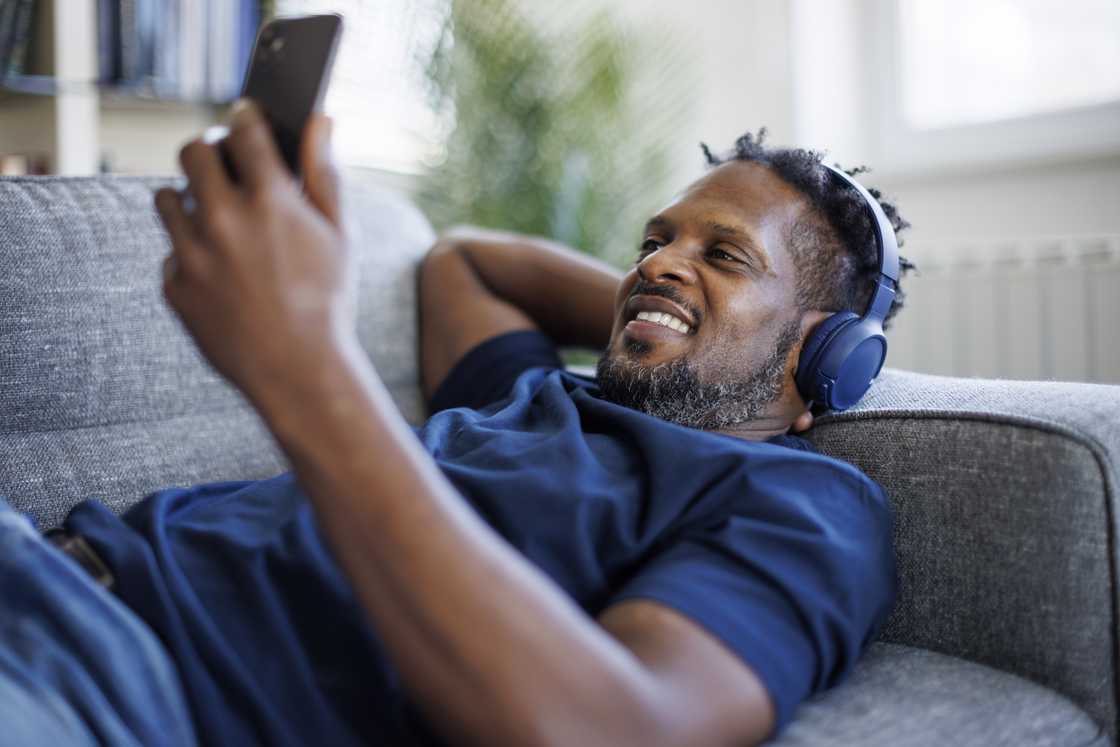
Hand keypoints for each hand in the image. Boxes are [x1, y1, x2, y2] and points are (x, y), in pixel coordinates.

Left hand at [154, 100, 357, 407]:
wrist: (298, 371)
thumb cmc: (329, 301)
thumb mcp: (340, 235)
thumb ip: (325, 172)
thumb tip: (321, 120)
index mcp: (270, 201)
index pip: (242, 128)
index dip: (246, 117)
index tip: (247, 119)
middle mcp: (224, 220)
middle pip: (193, 150)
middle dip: (211, 150)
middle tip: (227, 163)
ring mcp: (192, 254)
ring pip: (169, 197)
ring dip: (192, 198)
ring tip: (219, 219)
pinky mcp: (174, 286)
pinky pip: (171, 252)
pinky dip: (191, 255)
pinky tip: (222, 274)